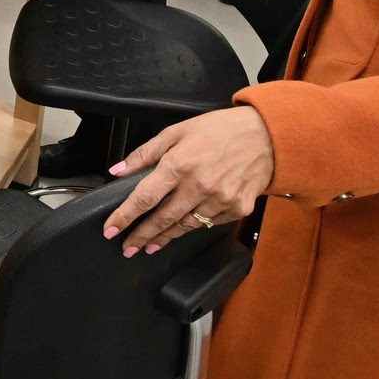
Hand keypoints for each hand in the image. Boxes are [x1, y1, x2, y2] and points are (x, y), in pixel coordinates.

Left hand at [102, 106, 274, 255]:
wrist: (267, 136)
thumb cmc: (222, 130)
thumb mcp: (178, 131)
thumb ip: (145, 153)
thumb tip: (119, 171)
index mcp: (180, 163)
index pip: (144, 197)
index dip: (124, 216)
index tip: (111, 230)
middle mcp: (199, 185)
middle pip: (162, 219)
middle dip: (140, 237)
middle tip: (126, 247)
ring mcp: (219, 200)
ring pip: (184, 227)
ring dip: (164, 238)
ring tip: (149, 244)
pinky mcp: (236, 209)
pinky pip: (208, 224)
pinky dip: (192, 226)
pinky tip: (182, 228)